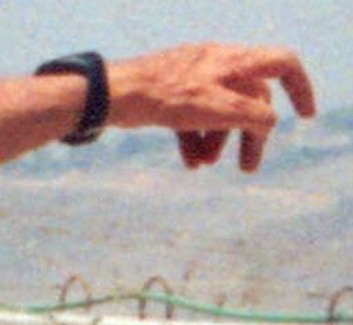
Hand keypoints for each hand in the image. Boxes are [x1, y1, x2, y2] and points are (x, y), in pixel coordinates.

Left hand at [106, 44, 315, 170]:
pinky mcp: (170, 96)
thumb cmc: (165, 96)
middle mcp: (216, 67)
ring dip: (218, 141)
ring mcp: (192, 81)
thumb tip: (268, 124)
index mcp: (234, 62)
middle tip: (248, 168)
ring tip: (205, 165)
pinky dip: (195, 140)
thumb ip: (252, 114)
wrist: (111, 95)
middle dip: (250, 134)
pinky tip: (191, 163)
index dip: (299, 89)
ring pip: (219, 113)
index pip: (282, 66)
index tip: (305, 116)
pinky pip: (193, 119)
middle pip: (249, 100)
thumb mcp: (219, 108)